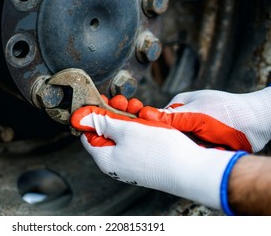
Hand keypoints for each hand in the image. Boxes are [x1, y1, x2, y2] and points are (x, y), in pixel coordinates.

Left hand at [71, 106, 240, 210]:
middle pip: (106, 133)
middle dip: (113, 113)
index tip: (100, 100)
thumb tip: (78, 118)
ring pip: (122, 135)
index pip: (87, 133)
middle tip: (122, 100)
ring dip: (127, 118)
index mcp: (105, 158)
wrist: (192, 170)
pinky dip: (138, 128)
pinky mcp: (144, 163)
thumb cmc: (159, 151)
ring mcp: (130, 164)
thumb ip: (101, 121)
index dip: (92, 114)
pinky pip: (135, 142)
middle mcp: (115, 164)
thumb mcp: (125, 129)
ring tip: (138, 106)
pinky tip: (147, 119)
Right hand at [138, 86, 270, 151]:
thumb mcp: (196, 115)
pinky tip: (215, 150)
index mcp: (181, 106)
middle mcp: (186, 119)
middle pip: (171, 136)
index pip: (159, 120)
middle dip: (180, 144)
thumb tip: (143, 114)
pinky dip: (205, 154)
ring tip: (207, 147)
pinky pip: (197, 153)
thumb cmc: (227, 112)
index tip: (156, 140)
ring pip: (184, 147)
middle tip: (193, 143)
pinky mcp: (206, 143)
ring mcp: (196, 131)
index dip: (156, 131)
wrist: (258, 124)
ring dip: (194, 151)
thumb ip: (170, 118)